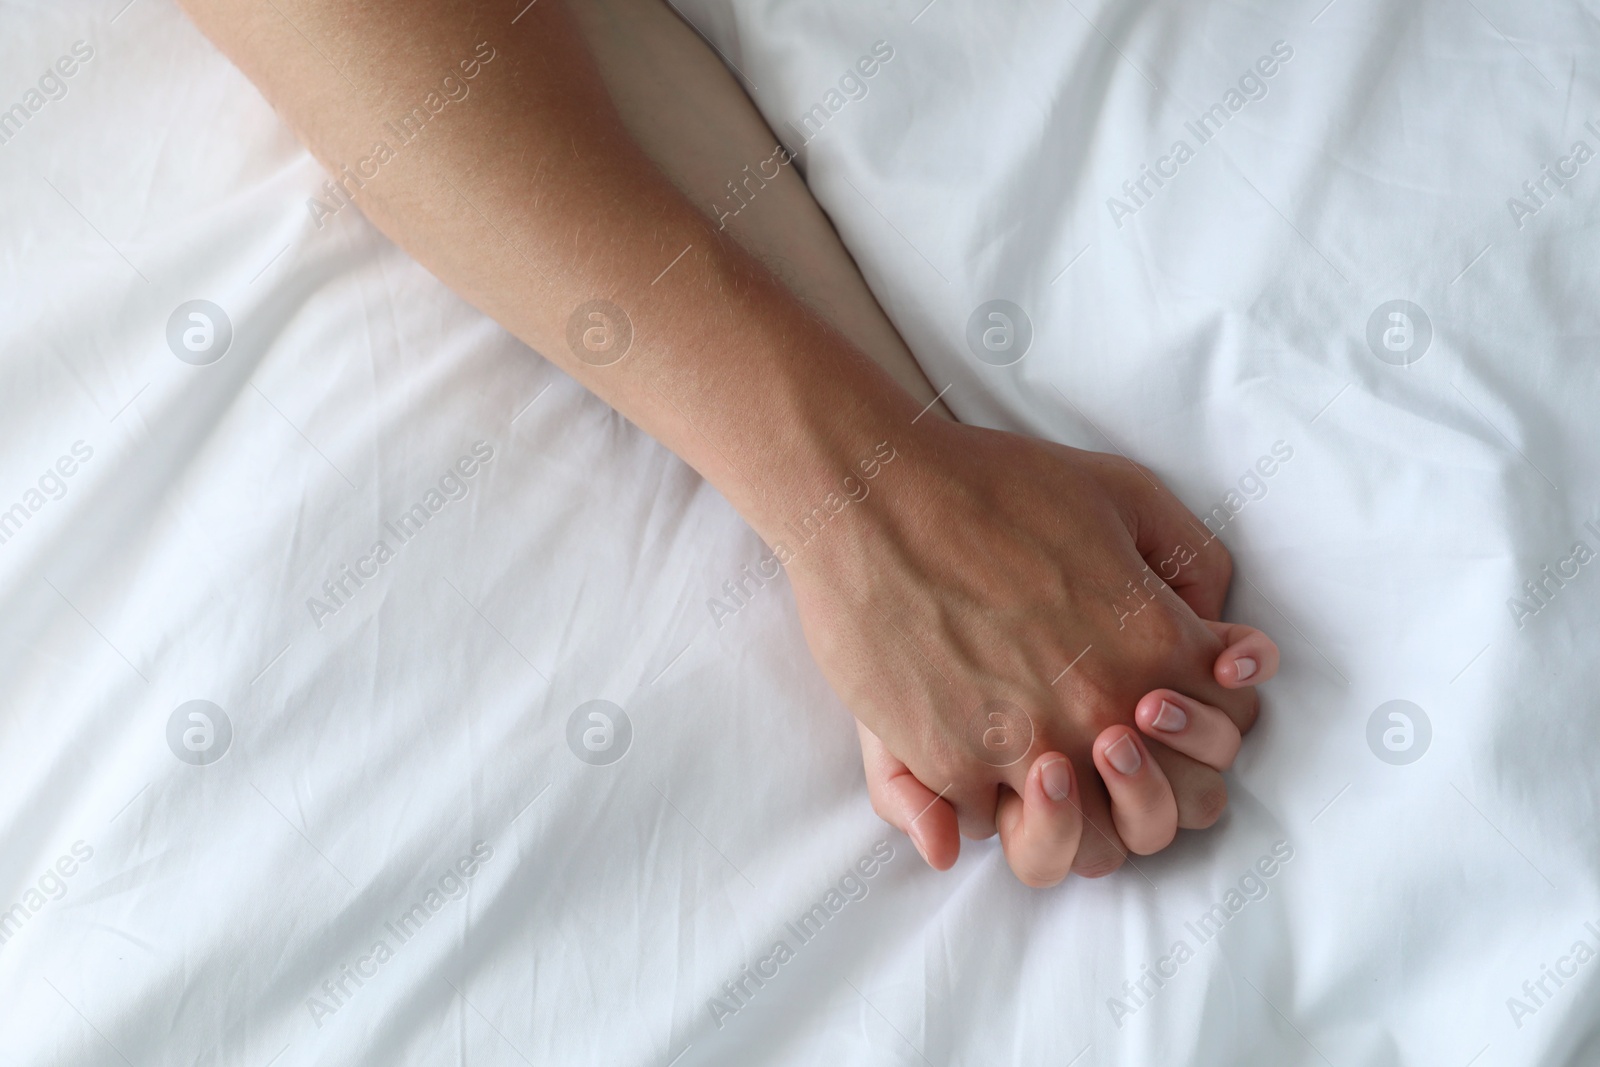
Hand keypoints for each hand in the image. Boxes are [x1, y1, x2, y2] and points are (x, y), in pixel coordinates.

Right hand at [781, 417, 1265, 877]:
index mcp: (1155, 644)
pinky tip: (974, 749)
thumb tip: (1220, 649)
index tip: (1160, 698)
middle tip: (1103, 747)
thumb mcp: (1124, 491)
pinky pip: (988, 826)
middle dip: (1145, 789)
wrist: (868, 493)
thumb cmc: (993, 481)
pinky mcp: (947, 764)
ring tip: (1040, 770)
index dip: (1202, 723)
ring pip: (1077, 845)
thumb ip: (1195, 561)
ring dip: (1069, 819)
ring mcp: (1023, 750)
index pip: (1226, 732)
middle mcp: (1099, 710)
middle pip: (1163, 815)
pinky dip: (986, 803)